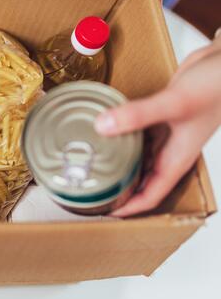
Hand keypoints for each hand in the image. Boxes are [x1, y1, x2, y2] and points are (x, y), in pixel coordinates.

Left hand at [95, 33, 220, 216]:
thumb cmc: (216, 86)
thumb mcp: (175, 103)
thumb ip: (139, 115)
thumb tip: (102, 126)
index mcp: (177, 159)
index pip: (150, 195)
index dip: (128, 208)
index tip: (104, 212)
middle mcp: (171, 150)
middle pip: (141, 180)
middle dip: (119, 189)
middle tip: (90, 190)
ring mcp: (166, 133)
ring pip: (138, 157)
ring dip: (119, 163)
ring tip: (91, 166)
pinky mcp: (161, 117)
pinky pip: (137, 134)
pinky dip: (122, 137)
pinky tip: (103, 133)